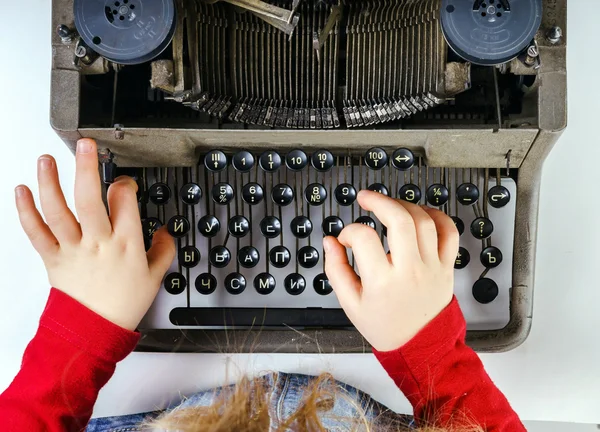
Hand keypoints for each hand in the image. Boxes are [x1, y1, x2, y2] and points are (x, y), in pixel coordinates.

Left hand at [14, 139, 174, 330]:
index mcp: (125, 244)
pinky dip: (26, 211)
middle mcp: (98, 243)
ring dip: (50, 183)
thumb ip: (163, 250)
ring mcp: (73, 249)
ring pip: (59, 211)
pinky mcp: (53, 259)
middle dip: (87, 168)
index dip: (125, 184)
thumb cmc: (123, 305)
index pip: (125, 202)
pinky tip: (21, 191)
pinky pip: (36, 233)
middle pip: (90, 199)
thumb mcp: (154, 277)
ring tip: (46, 160)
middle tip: (85, 145)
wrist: (95, 330)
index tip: (123, 181)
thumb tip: (164, 233)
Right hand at [324, 191, 458, 351]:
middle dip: (379, 200)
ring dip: (404, 205)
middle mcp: (410, 271)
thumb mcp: (350, 303)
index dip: (349, 231)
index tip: (346, 239)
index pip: (364, 238)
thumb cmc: (384, 326)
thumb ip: (336, 270)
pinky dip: (437, 216)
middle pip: (399, 220)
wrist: (419, 346)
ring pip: (424, 221)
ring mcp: (432, 267)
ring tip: (390, 206)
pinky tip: (420, 214)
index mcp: (382, 282)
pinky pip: (449, 232)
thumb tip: (331, 242)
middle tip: (365, 197)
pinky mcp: (446, 267)